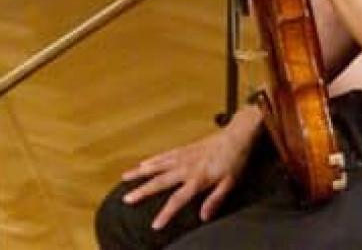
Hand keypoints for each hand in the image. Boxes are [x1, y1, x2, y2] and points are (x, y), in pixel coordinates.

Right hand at [120, 110, 259, 229]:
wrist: (236, 136)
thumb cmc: (235, 161)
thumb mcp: (230, 184)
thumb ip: (215, 200)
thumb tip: (203, 217)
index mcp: (198, 179)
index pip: (177, 200)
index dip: (165, 213)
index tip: (154, 225)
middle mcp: (186, 168)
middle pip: (159, 181)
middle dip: (142, 191)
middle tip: (126, 199)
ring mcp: (183, 156)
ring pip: (157, 165)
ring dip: (140, 172)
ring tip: (125, 178)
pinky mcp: (184, 149)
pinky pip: (164, 155)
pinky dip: (152, 160)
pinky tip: (143, 163)